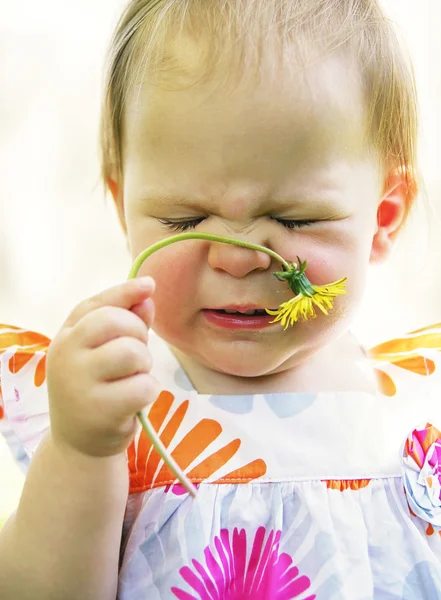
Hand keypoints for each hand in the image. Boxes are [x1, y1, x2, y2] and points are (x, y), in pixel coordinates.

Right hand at [46, 277, 159, 457]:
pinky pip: (143, 386)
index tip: (149, 285)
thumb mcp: (102, 353)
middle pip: (117, 322)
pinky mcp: (100, 410)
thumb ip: (125, 323)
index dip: (125, 292)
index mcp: (66, 336)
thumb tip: (147, 296)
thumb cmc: (97, 389)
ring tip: (133, 379)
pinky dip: (148, 392)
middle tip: (136, 356)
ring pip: (133, 353)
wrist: (79, 444)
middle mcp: (66, 355)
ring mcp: (80, 383)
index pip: (96, 304)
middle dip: (138, 334)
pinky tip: (134, 401)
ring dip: (144, 365)